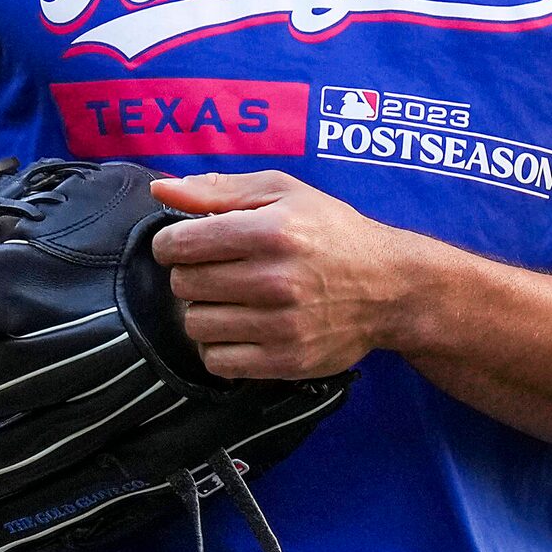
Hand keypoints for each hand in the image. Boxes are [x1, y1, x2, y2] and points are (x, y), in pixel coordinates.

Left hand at [149, 172, 416, 379]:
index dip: (172, 243)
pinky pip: (217, 361)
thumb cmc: (332, 232)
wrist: (391, 287)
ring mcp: (281, 326)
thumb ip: (218, 190)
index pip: (179, 245)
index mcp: (270, 232)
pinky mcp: (286, 361)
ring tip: (232, 299)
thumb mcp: (282, 192)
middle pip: (184, 285)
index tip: (187, 245)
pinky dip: (219, 346)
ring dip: (205, 311)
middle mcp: (275, 280)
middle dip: (191, 275)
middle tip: (218, 271)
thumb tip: (160, 189)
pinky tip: (240, 328)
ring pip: (196, 325)